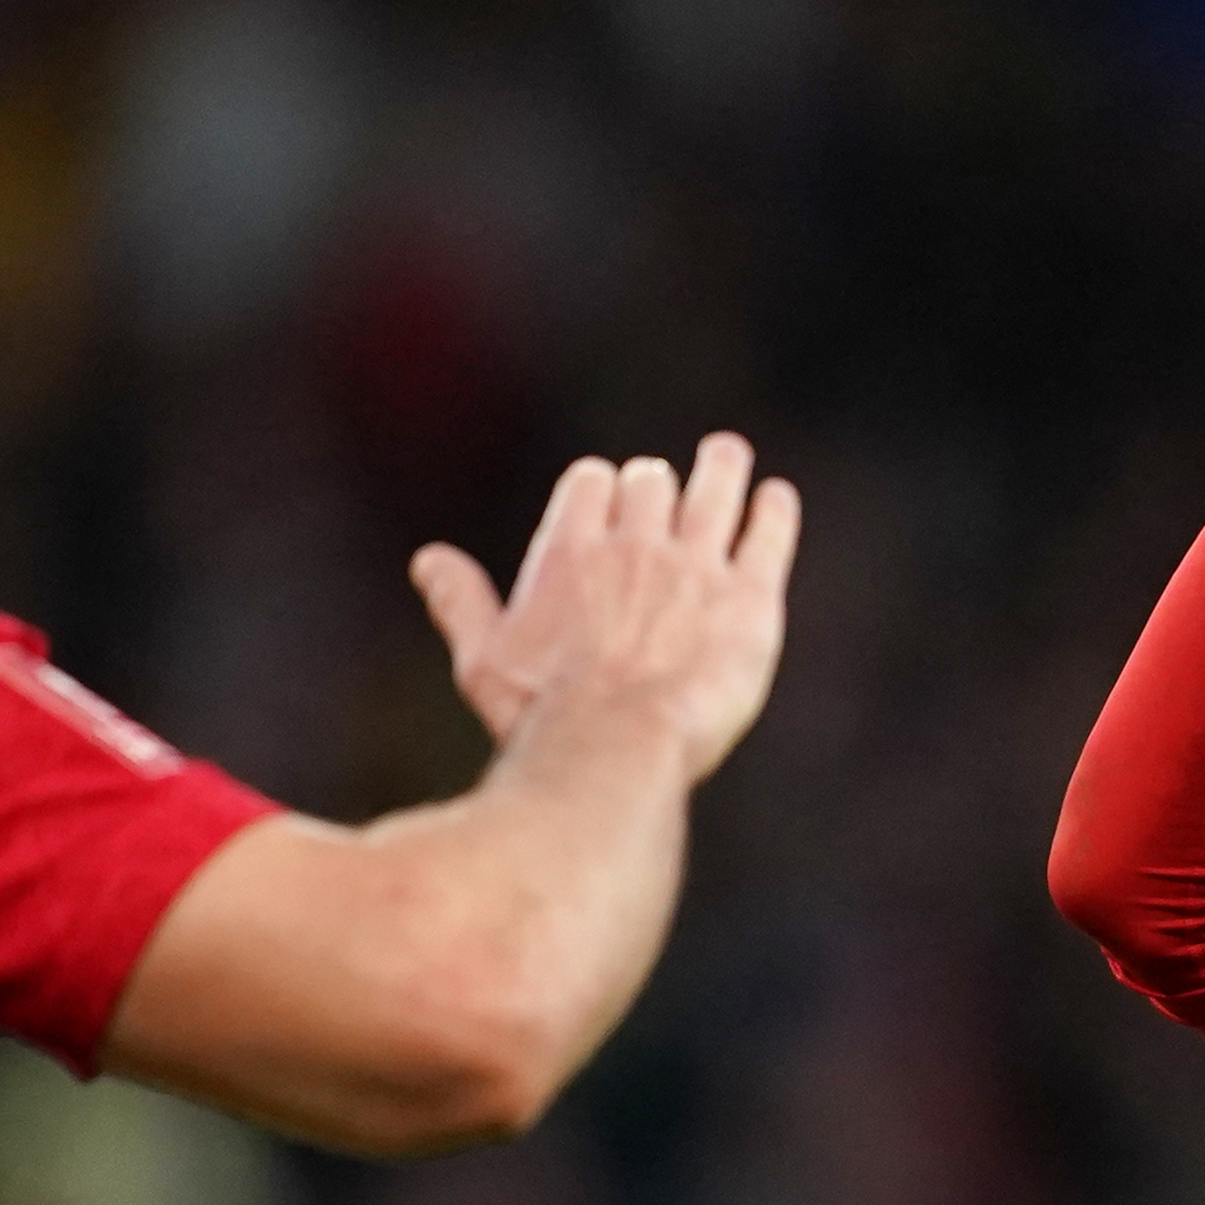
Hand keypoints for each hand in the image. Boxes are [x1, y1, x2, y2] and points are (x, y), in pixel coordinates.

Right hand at [411, 433, 803, 780]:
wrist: (617, 748)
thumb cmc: (542, 718)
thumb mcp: (484, 662)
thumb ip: (462, 604)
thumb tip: (429, 560)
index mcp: (571, 549)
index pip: (591, 482)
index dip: (601, 487)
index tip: (609, 497)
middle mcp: (636, 544)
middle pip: (650, 482)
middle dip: (655, 485)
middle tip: (664, 492)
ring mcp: (696, 566)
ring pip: (713, 489)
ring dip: (720, 467)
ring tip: (727, 456)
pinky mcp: (750, 599)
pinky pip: (767, 535)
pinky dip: (772, 511)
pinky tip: (775, 500)